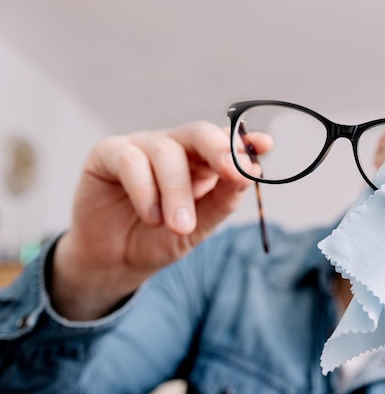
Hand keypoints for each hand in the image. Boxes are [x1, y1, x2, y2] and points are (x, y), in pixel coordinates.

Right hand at [52, 122, 269, 319]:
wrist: (116, 261)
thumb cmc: (161, 238)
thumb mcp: (200, 226)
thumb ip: (223, 200)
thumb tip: (250, 173)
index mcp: (202, 161)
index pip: (226, 143)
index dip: (244, 141)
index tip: (265, 145)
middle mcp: (174, 147)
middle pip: (199, 133)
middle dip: (219, 150)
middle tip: (232, 173)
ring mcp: (142, 146)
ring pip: (166, 152)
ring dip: (177, 192)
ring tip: (179, 226)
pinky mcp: (108, 153)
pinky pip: (130, 160)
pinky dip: (145, 190)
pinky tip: (150, 217)